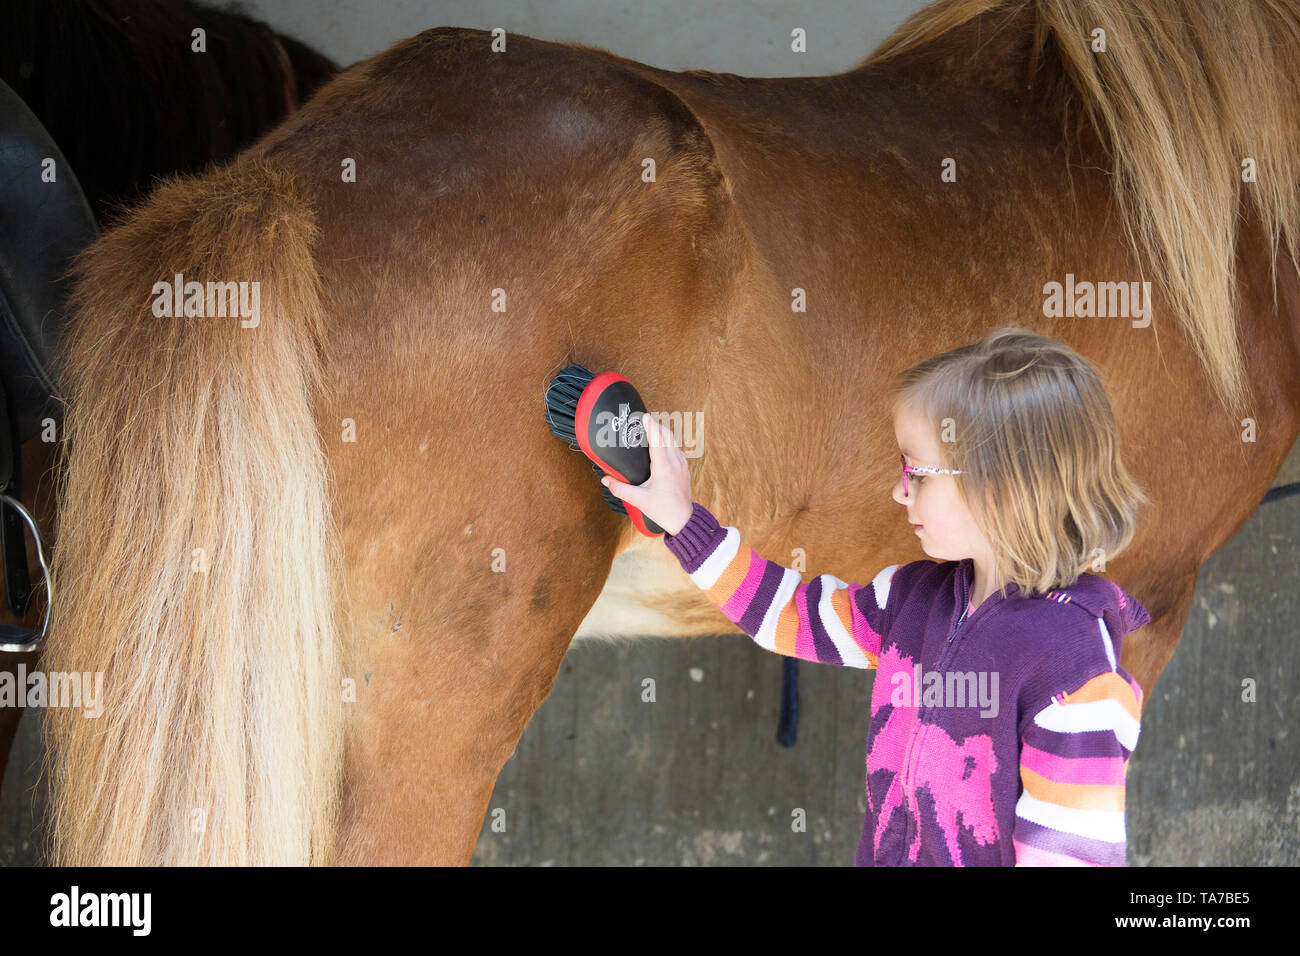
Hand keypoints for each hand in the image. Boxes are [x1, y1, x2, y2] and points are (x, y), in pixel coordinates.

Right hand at [600, 414, 693, 535]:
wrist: (683, 520)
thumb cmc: (663, 510)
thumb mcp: (638, 500)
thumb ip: (620, 488)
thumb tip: (605, 479)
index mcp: (664, 467)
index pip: (657, 440)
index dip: (651, 426)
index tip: (645, 416)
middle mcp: (675, 462)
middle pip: (667, 435)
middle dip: (656, 426)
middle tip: (645, 421)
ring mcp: (682, 465)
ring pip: (674, 441)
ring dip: (664, 432)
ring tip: (652, 429)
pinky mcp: (685, 469)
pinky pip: (678, 449)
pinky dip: (670, 442)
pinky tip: (663, 445)